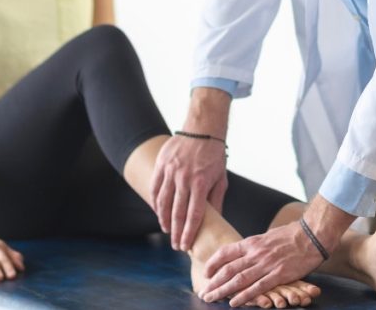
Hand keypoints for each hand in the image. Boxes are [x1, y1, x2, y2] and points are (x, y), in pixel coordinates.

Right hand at [151, 133, 227, 250]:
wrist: (203, 130)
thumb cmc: (214, 156)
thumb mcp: (221, 178)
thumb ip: (216, 200)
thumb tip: (216, 222)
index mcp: (201, 183)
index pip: (193, 215)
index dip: (188, 233)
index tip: (185, 246)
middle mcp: (184, 178)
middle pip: (177, 212)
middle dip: (176, 232)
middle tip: (175, 245)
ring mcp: (171, 171)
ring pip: (162, 202)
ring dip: (163, 219)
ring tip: (166, 230)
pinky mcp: (162, 164)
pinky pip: (154, 187)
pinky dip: (155, 202)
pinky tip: (158, 211)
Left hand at [199, 222, 322, 306]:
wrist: (312, 234)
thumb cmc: (292, 234)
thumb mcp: (268, 236)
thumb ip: (256, 246)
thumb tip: (247, 252)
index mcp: (252, 242)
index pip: (226, 252)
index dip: (214, 263)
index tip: (206, 273)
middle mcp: (256, 253)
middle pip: (228, 269)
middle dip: (214, 282)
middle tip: (204, 292)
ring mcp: (266, 264)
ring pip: (239, 279)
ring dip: (223, 291)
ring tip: (211, 298)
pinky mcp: (279, 275)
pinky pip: (258, 288)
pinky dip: (244, 296)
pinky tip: (234, 303)